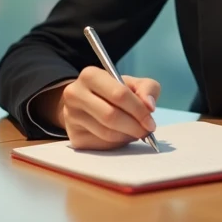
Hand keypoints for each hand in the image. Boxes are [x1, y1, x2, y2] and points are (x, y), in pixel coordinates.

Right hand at [45, 67, 160, 150]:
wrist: (87, 102)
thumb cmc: (114, 91)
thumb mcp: (132, 83)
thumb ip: (147, 89)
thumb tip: (149, 106)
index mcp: (90, 75)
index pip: (119, 95)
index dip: (138, 110)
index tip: (150, 122)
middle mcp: (74, 94)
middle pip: (111, 116)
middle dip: (134, 126)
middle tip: (147, 131)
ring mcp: (71, 117)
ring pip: (106, 133)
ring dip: (127, 136)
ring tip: (135, 132)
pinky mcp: (73, 137)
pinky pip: (101, 145)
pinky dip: (117, 143)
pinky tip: (121, 135)